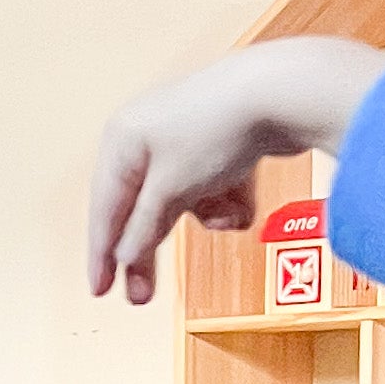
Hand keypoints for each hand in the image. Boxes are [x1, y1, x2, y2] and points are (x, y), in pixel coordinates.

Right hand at [85, 39, 384, 306]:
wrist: (282, 91)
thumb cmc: (218, 128)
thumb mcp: (170, 191)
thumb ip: (142, 230)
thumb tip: (125, 256)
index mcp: (121, 138)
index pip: (105, 208)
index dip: (102, 254)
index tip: (101, 288)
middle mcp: (148, 134)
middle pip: (142, 207)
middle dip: (151, 247)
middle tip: (144, 292)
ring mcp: (186, 136)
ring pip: (182, 200)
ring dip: (204, 215)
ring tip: (227, 216)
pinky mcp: (220, 141)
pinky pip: (212, 187)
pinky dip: (226, 199)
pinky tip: (242, 197)